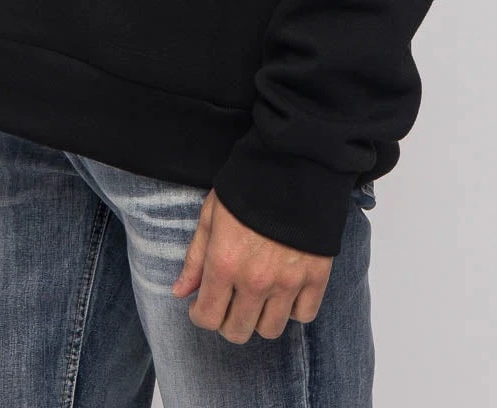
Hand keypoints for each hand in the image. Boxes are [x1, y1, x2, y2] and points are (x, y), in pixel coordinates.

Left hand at [171, 189, 332, 341]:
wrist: (294, 164)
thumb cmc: (246, 187)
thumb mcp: (211, 215)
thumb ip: (195, 258)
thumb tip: (180, 292)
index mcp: (224, 263)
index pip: (207, 318)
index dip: (201, 315)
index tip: (203, 305)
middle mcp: (255, 280)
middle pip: (238, 331)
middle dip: (228, 320)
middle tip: (230, 302)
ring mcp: (288, 282)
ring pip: (270, 330)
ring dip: (260, 318)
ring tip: (258, 296)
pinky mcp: (316, 277)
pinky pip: (304, 316)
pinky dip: (294, 309)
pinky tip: (285, 290)